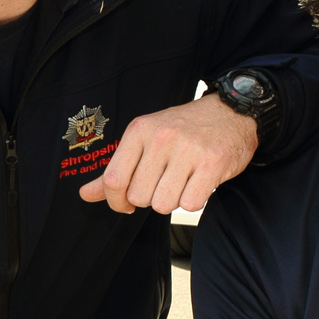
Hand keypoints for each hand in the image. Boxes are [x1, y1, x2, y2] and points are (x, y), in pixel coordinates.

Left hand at [78, 94, 256, 213]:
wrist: (232, 112)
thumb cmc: (185, 129)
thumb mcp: (146, 139)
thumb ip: (117, 169)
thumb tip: (86, 194)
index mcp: (140, 130)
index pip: (114, 180)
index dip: (116, 202)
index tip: (126, 205)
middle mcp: (162, 137)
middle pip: (139, 197)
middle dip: (151, 198)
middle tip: (164, 183)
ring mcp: (188, 150)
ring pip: (164, 204)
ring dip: (173, 200)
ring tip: (183, 181)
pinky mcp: (212, 163)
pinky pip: (191, 204)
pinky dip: (194, 200)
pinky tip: (199, 183)